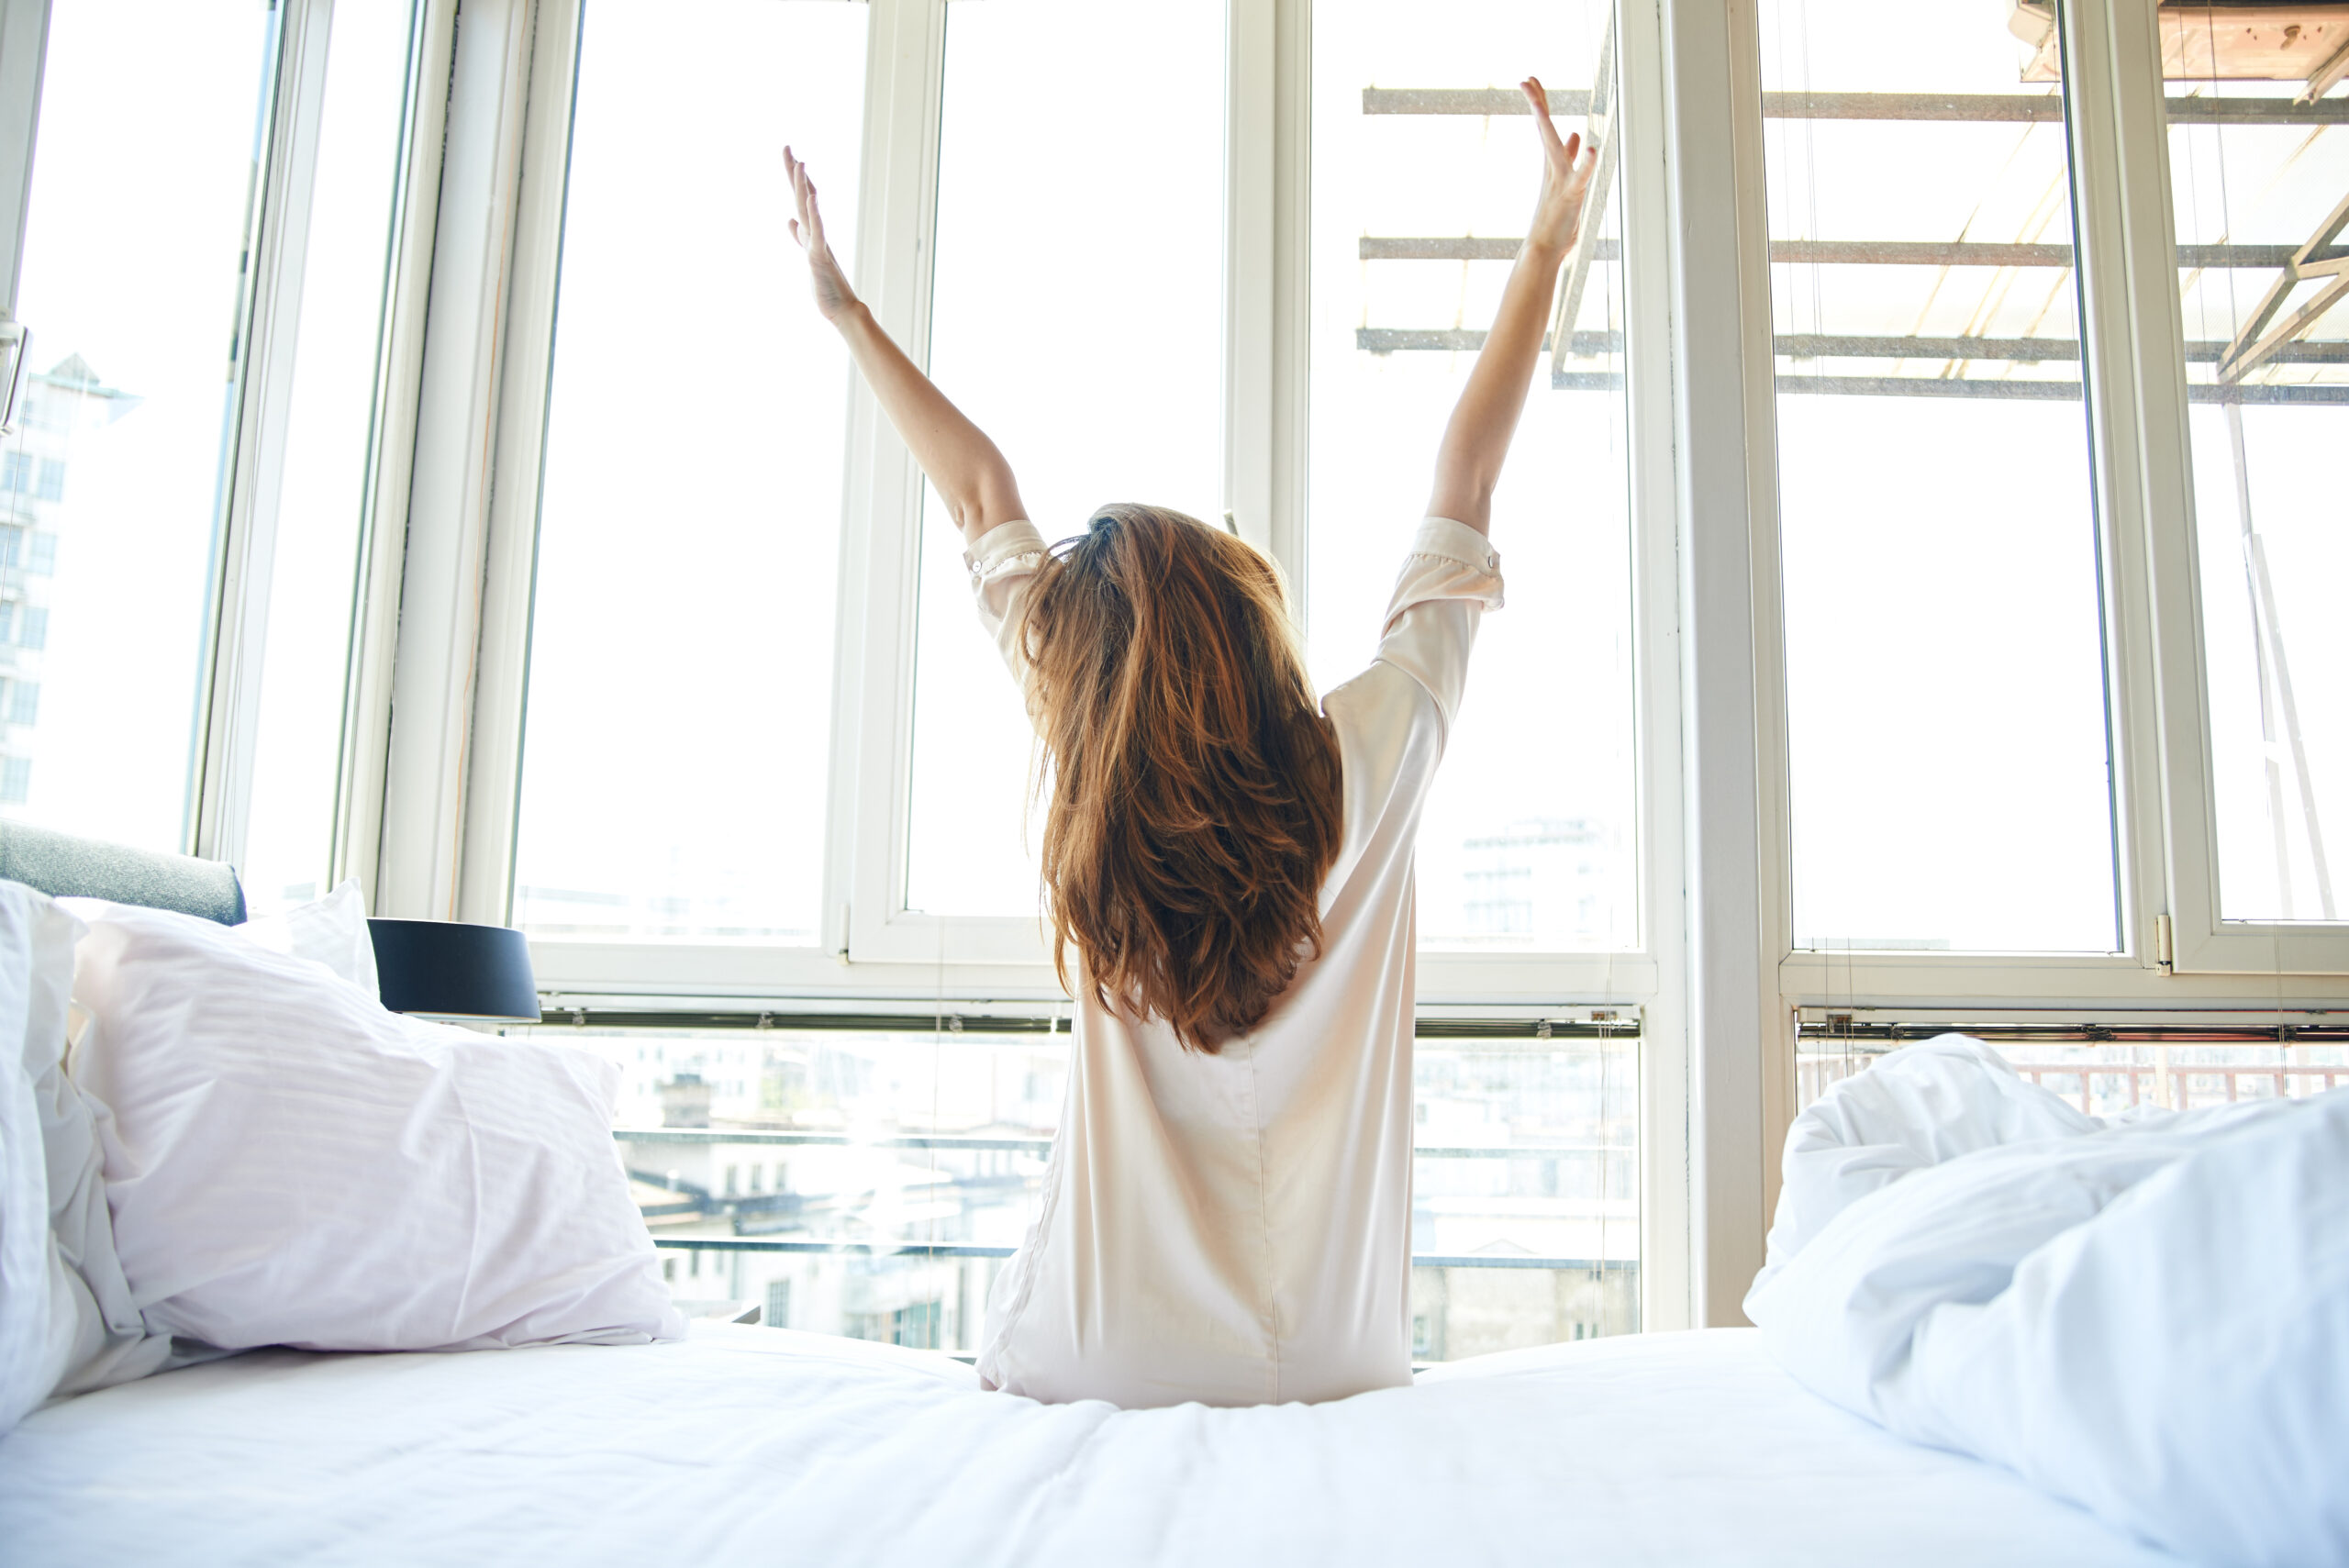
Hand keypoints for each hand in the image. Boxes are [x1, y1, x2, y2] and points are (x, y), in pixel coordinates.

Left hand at [785, 146, 857, 321]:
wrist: (842, 308)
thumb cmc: (826, 285)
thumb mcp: (808, 254)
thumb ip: (800, 235)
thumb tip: (790, 220)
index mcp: (811, 231)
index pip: (802, 199)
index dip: (795, 178)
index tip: (790, 155)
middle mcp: (816, 232)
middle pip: (803, 197)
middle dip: (793, 173)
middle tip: (786, 148)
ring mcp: (818, 243)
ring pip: (809, 210)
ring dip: (803, 187)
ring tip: (799, 164)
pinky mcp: (820, 257)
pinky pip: (817, 233)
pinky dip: (814, 215)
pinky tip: (810, 199)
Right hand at [1520, 77, 1596, 254]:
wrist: (1544, 247)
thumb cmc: (1555, 219)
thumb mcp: (1566, 180)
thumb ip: (1570, 156)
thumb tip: (1574, 134)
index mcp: (1552, 163)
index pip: (1545, 126)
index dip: (1540, 103)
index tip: (1530, 81)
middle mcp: (1552, 167)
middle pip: (1544, 129)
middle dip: (1537, 103)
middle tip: (1526, 80)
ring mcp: (1560, 180)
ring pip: (1552, 146)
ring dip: (1546, 124)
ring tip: (1537, 104)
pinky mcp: (1571, 195)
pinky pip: (1580, 177)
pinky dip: (1587, 164)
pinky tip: (1593, 150)